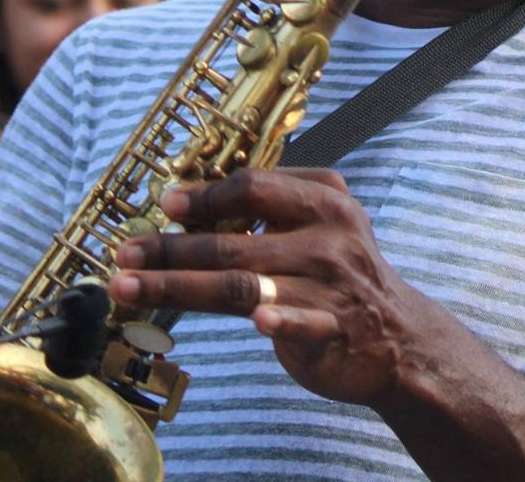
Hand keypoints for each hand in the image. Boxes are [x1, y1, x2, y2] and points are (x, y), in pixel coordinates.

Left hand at [110, 168, 455, 408]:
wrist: (399, 337)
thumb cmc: (341, 277)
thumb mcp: (320, 227)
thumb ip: (270, 213)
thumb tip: (191, 207)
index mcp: (325, 200)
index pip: (254, 188)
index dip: (204, 196)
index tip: (165, 205)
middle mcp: (329, 236)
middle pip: (234, 241)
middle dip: (170, 248)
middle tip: (125, 253)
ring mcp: (333, 283)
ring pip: (243, 285)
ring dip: (179, 286)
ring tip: (130, 288)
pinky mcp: (336, 328)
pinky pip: (302, 323)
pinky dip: (282, 322)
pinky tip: (260, 322)